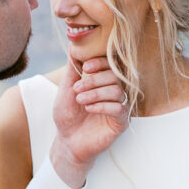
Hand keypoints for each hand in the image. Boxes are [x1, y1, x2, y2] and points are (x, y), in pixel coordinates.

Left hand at [50, 56, 128, 187]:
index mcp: (104, 82)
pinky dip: (103, 106)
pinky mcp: (121, 122)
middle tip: (77, 89)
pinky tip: (89, 109)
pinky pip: (120, 109)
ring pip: (117, 91)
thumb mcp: (67, 89)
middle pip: (115, 76)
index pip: (111, 64)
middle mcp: (115, 92)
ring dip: (96, 93)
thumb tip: (74, 46)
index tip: (85, 67)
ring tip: (80, 100)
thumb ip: (73, 69)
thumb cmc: (67, 116)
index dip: (100, 62)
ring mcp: (120, 107)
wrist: (68, 141)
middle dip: (94, 80)